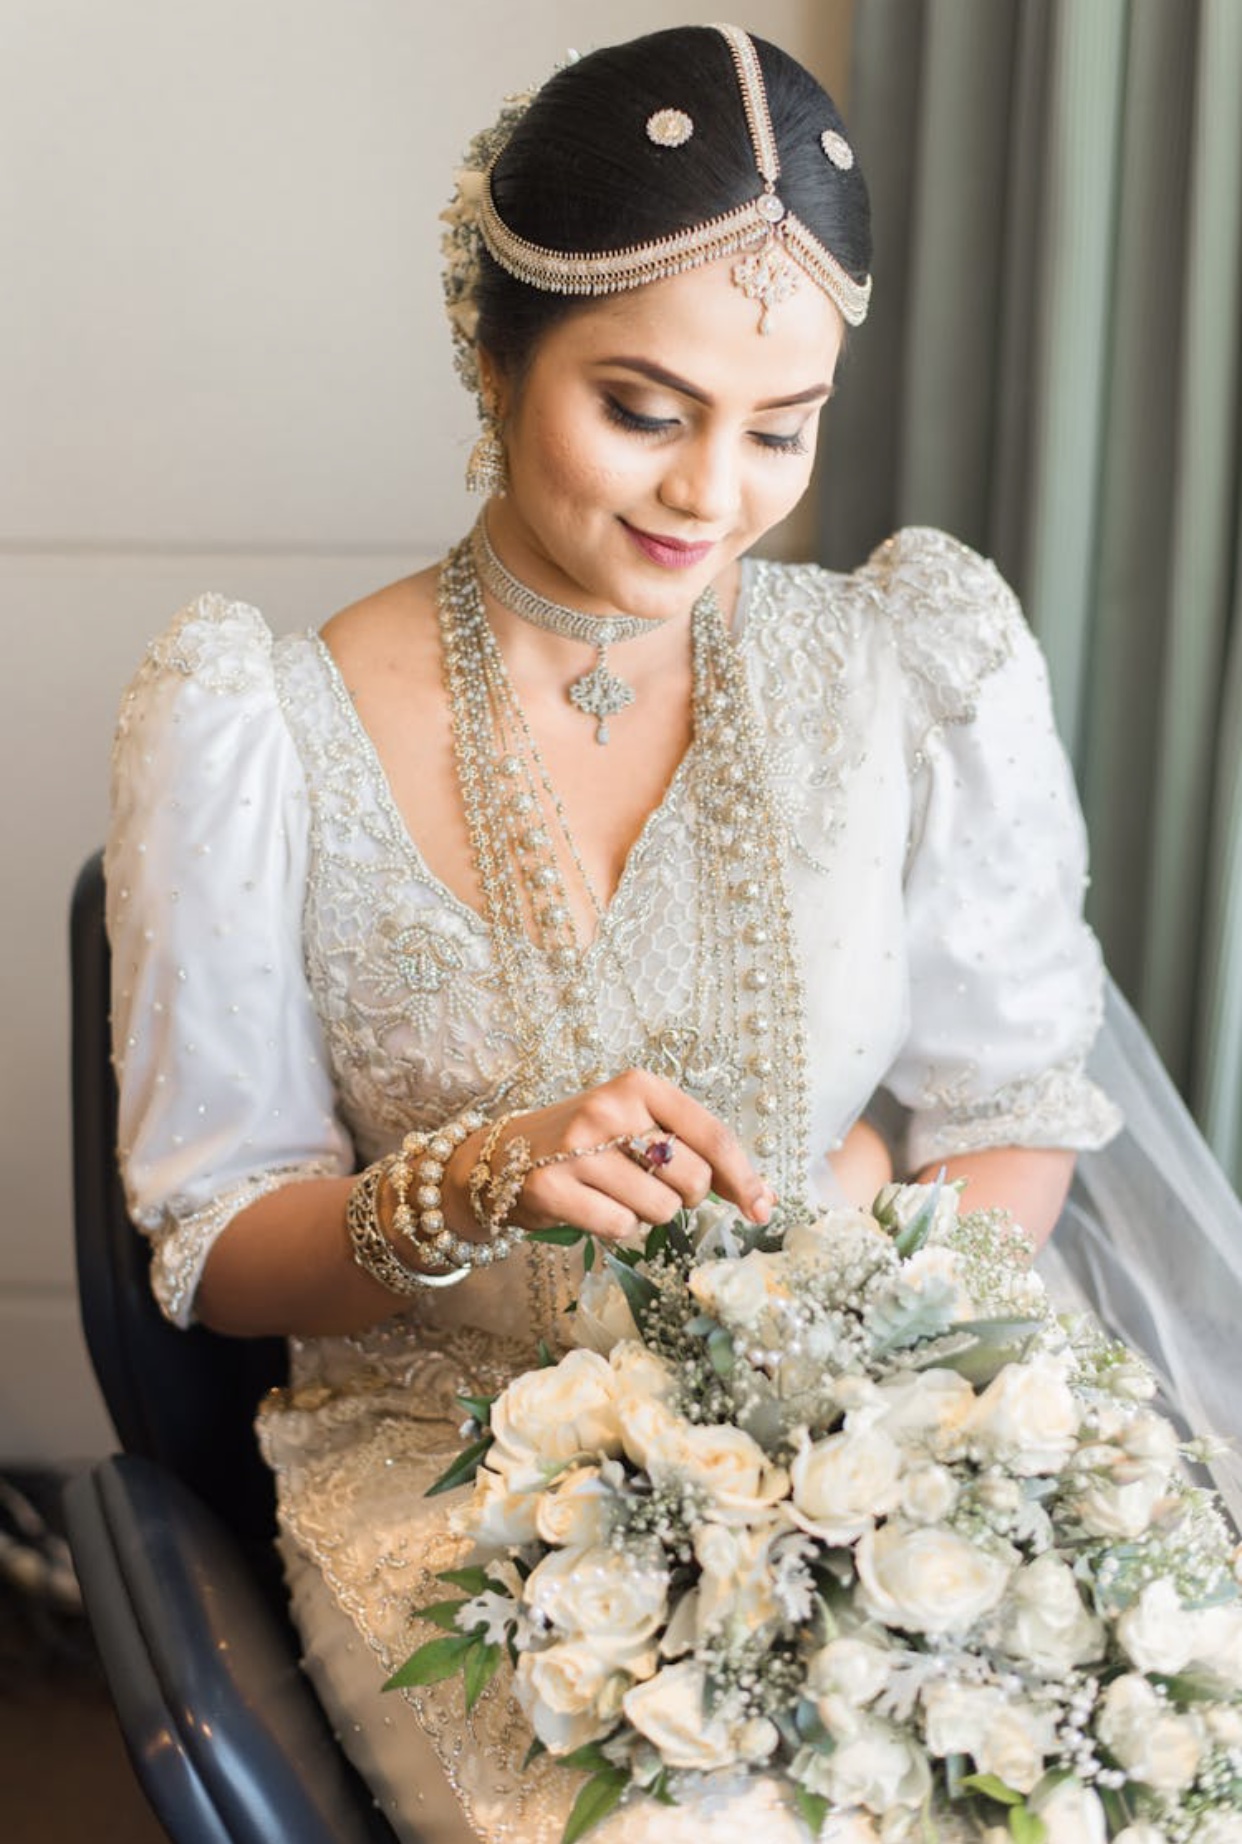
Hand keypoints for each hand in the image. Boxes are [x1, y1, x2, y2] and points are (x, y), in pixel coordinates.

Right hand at [442, 1069, 775, 1244]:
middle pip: (692, 1179)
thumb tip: (763, 1198)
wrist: (501, 1157)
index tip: (763, 1209)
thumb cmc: (588, 1143)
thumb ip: (696, 1150)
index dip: (744, 1179)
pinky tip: (593, 1207)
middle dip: (686, 1197)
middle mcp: (608, 1109)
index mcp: (639, 1086)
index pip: (712, 1136)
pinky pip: (620, 1227)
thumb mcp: (639, 1125)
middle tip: (655, 1187)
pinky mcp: (551, 1189)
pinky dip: (617, 1227)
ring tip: (616, 1193)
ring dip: (649, 1214)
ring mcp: (577, 1149)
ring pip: (659, 1208)